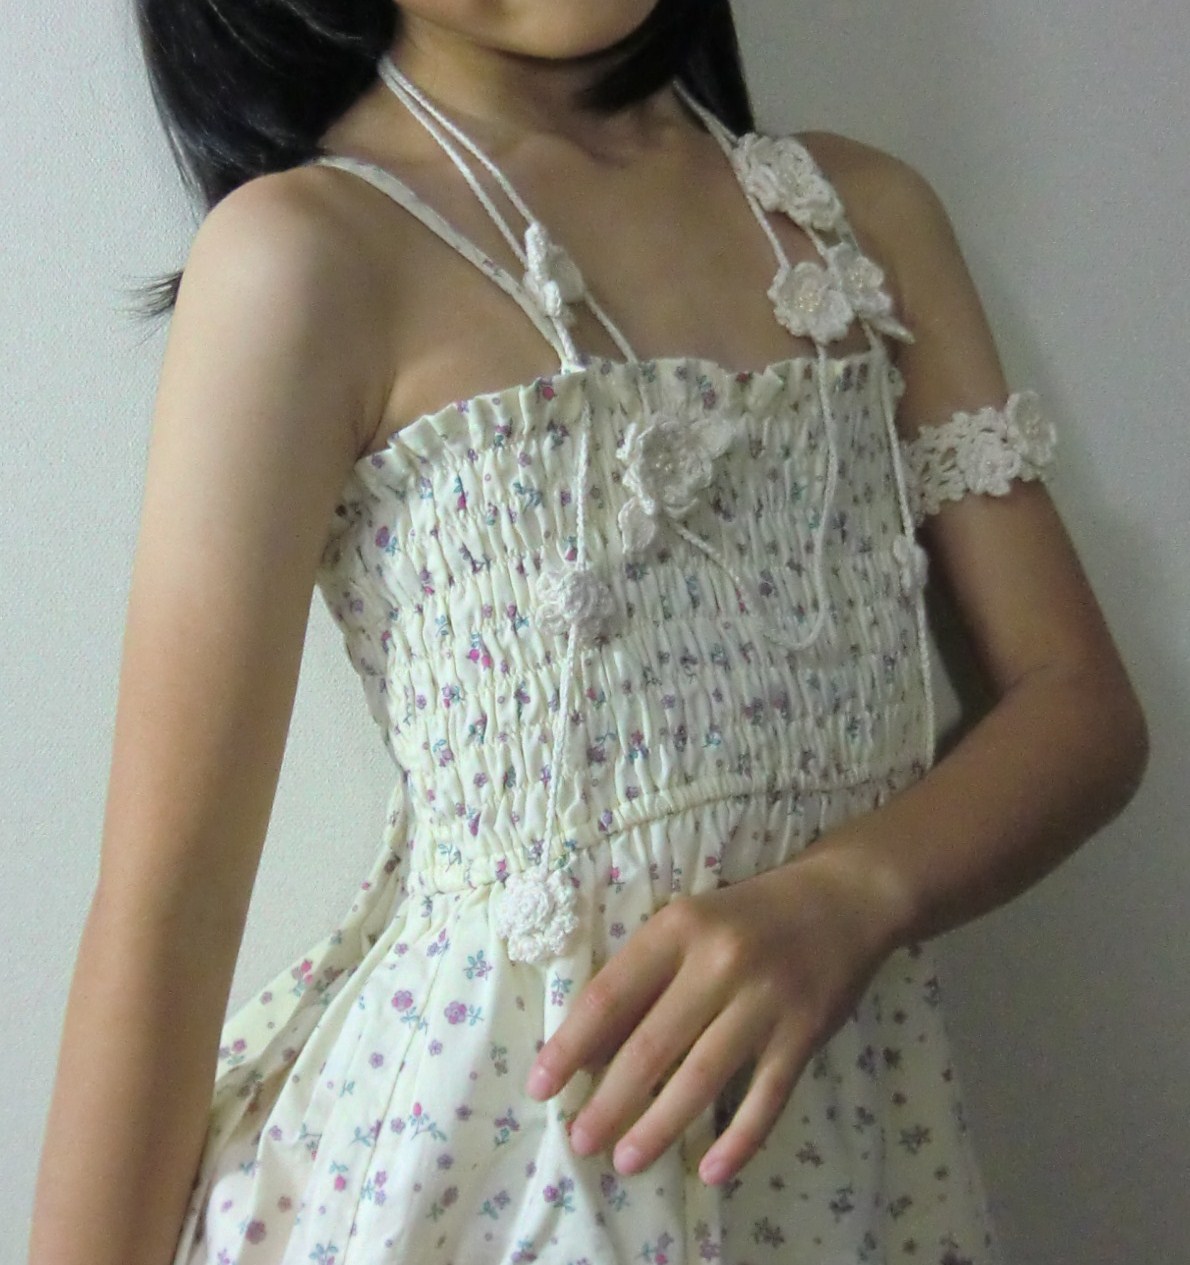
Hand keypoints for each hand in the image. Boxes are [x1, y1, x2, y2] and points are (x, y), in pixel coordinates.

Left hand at [524, 840, 909, 1185]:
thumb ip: (641, 980)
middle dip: (610, 1102)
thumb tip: (587, 1051)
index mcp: (678, 927)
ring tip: (626, 1160)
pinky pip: (766, 1098)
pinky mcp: (805, 1032)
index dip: (570, 1045)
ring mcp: (766, 999)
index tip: (541, 1086)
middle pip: (652, 1046)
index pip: (610, 994)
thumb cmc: (745, 916)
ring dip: (659, 1127)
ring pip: (702, 1078)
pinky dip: (738, 1140)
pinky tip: (711, 1171)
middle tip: (581, 1141)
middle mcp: (720, 961)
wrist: (841, 899)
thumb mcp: (686, 926)